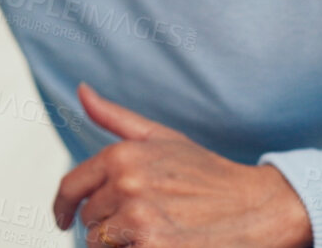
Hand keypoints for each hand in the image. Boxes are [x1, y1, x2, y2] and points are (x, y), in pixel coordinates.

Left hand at [53, 84, 311, 246]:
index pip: (70, 187)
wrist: (258, 208)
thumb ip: (114, 117)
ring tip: (152, 233)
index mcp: (122, 156)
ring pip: (102, 243)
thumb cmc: (209, 174)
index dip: (63, 207)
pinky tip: (159, 242)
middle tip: (141, 223)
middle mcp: (126, 186)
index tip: (64, 220)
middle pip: (90, 220)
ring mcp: (139, 221)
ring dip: (120, 243)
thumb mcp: (162, 137)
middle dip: (108, 224)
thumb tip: (81, 90)